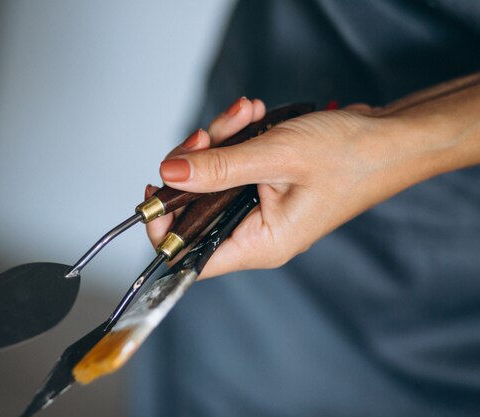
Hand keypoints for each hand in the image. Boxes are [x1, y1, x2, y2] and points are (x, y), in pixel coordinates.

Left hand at [147, 75, 479, 278]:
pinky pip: (233, 165)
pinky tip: (253, 116)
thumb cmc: (349, 156)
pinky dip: (236, 138)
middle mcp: (256, 234)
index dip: (164, 226)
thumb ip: (219, 168)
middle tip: (209, 134)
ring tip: (246, 114)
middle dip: (196, 164)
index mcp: (259, 244)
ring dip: (220, 142)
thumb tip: (169, 175)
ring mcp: (260, 210)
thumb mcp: (276, 157)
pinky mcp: (265, 187)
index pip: (190, 255)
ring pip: (212, 180)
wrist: (390, 139)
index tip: (157, 186)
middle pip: (196, 208)